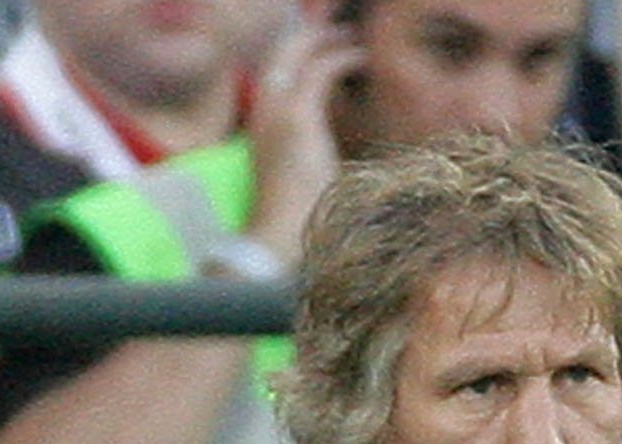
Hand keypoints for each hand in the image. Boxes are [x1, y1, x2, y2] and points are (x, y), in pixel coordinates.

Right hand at [243, 17, 363, 253]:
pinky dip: (343, 58)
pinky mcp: (298, 118)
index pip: (275, 68)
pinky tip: (361, 58)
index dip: (298, 49)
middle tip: (340, 29)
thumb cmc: (294, 213)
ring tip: (353, 37)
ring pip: (298, 51)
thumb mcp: (300, 168)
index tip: (322, 43)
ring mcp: (276, 110)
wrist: (278, 236)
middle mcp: (262, 108)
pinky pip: (321, 71)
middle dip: (312, 33)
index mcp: (261, 120)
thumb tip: (326, 133)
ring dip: (329, 39)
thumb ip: (308, 141)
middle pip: (282, 49)